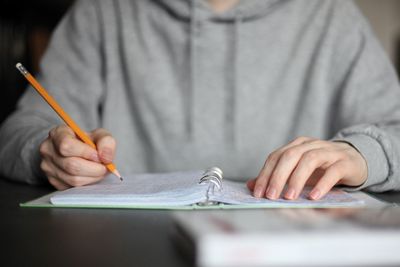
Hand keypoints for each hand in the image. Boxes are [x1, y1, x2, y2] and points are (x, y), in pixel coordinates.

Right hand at [39, 125, 115, 189]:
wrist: (79, 151)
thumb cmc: (87, 142)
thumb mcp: (99, 135)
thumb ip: (106, 142)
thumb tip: (105, 157)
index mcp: (57, 134)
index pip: (67, 146)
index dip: (85, 153)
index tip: (98, 156)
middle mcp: (48, 150)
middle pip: (71, 165)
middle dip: (93, 168)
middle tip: (105, 167)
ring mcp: (48, 167)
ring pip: (73, 179)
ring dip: (92, 177)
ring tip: (100, 171)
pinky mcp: (53, 181)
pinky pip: (72, 187)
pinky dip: (87, 183)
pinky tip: (91, 175)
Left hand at [247, 136, 367, 199]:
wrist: (354, 160)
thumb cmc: (322, 167)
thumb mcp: (297, 171)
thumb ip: (275, 177)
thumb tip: (251, 185)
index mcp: (296, 145)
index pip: (276, 156)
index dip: (265, 174)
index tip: (258, 192)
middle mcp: (311, 145)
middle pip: (290, 156)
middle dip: (278, 176)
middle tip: (271, 196)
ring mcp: (329, 152)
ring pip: (310, 160)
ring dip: (297, 179)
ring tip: (290, 197)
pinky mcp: (345, 162)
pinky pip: (332, 171)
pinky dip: (322, 184)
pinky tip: (314, 196)